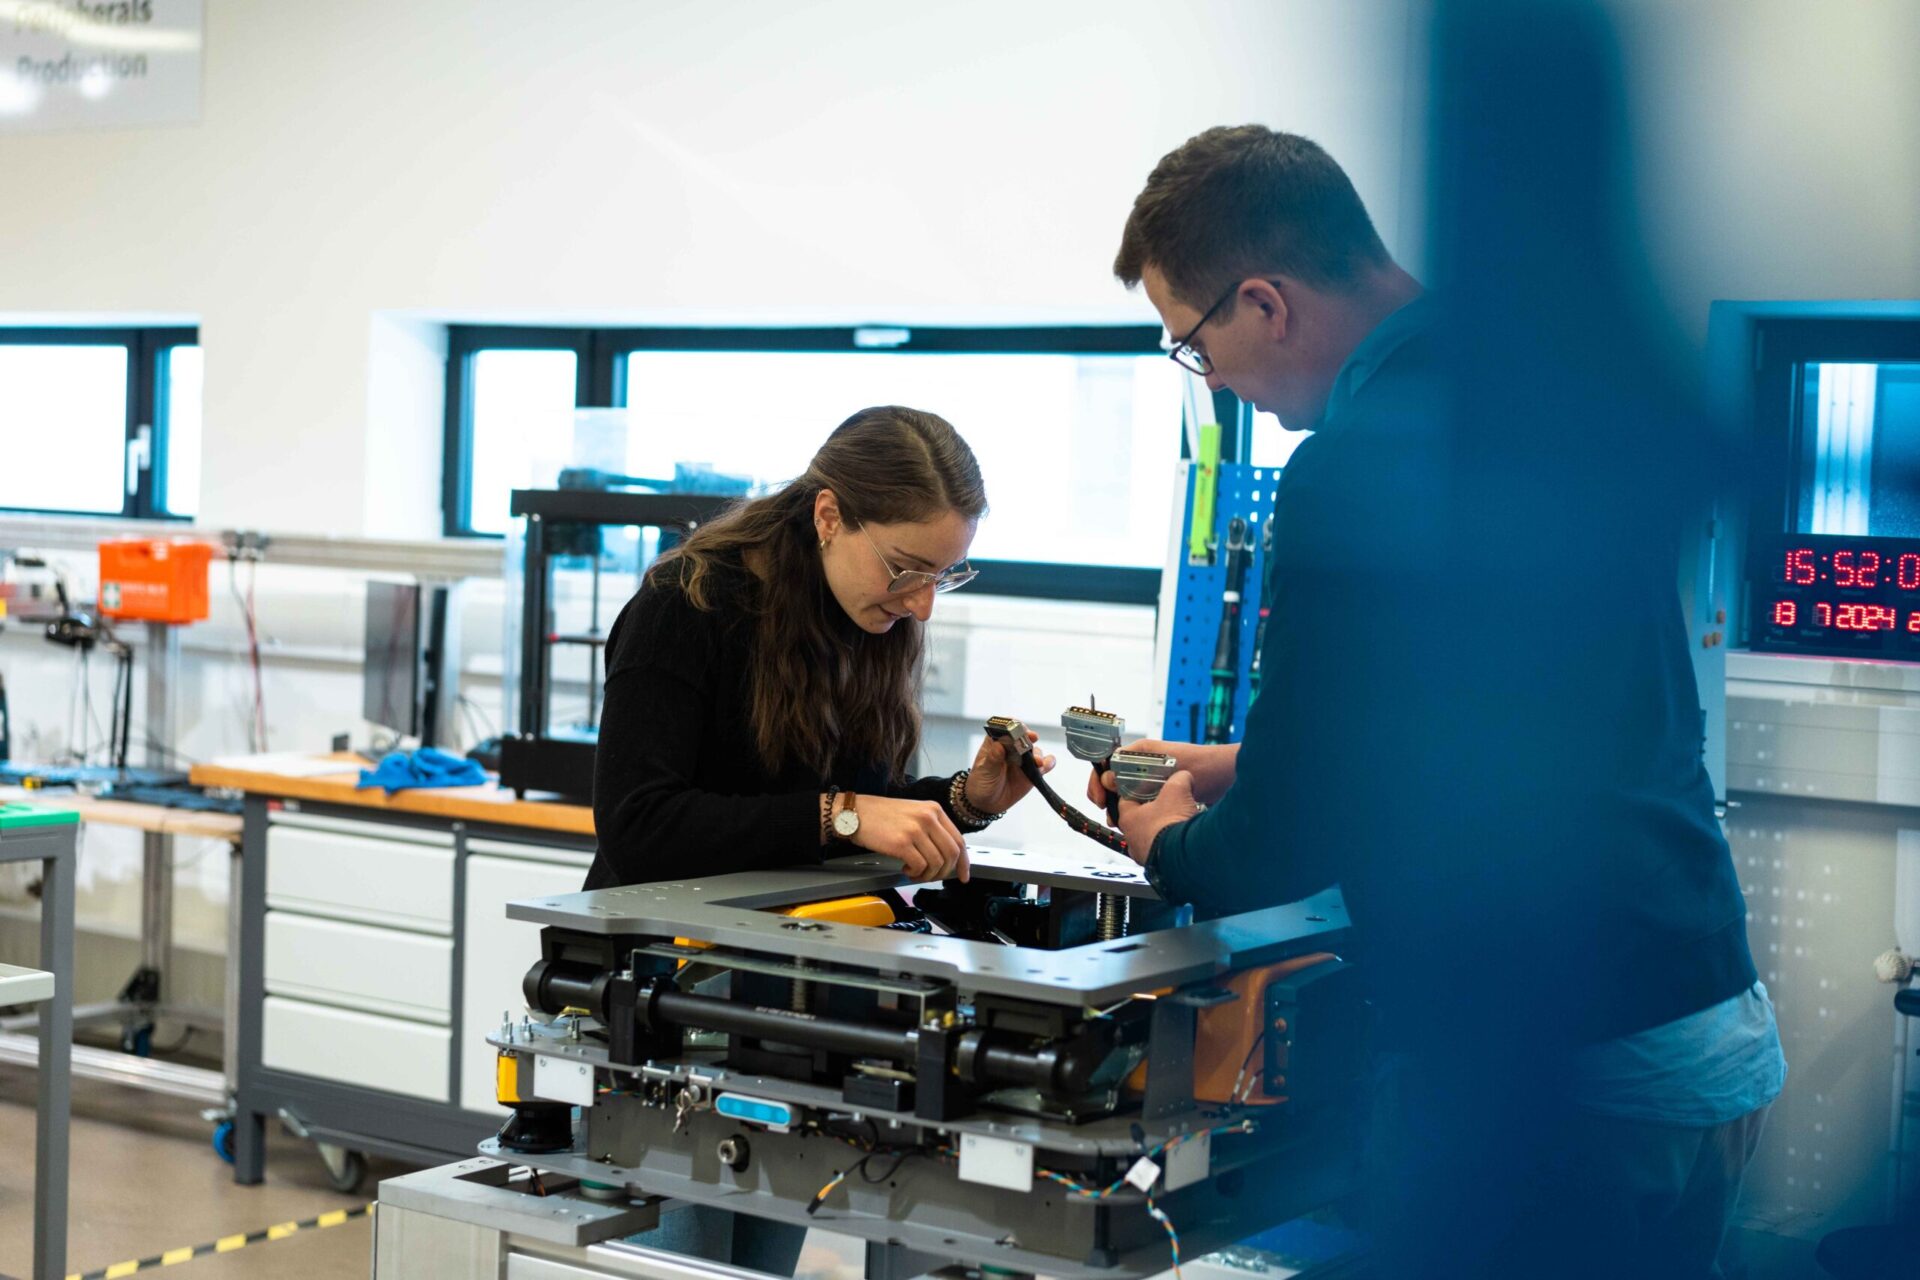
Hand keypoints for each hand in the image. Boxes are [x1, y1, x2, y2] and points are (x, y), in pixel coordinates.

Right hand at [849, 796, 969, 882]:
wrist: (854, 813)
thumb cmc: (880, 815)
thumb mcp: (913, 813)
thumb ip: (932, 829)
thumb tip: (946, 856)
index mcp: (934, 809)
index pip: (959, 840)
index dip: (964, 862)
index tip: (963, 875)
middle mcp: (928, 817)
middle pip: (951, 854)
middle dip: (944, 872)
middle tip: (932, 877)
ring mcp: (915, 829)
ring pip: (936, 863)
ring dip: (927, 875)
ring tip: (914, 873)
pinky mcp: (901, 843)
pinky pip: (919, 867)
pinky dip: (915, 874)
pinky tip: (905, 869)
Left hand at [964, 728, 1054, 815]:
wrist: (986, 803)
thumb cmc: (981, 783)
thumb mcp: (984, 771)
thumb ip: (992, 759)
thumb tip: (999, 746)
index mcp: (996, 743)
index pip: (1005, 728)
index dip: (1012, 725)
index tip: (1017, 727)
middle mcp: (1012, 749)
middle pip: (1023, 736)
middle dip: (1028, 736)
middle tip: (1031, 738)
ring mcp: (1023, 760)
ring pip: (1035, 750)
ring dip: (1038, 753)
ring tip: (1036, 761)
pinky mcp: (1032, 772)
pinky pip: (1044, 764)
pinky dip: (1048, 762)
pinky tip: (1045, 765)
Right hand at [1088, 739, 1239, 810]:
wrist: (1228, 778)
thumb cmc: (1203, 768)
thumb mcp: (1166, 773)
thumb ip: (1137, 776)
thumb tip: (1108, 780)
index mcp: (1141, 751)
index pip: (1108, 762)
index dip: (1099, 780)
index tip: (1098, 797)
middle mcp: (1143, 763)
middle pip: (1112, 778)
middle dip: (1106, 795)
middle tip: (1106, 812)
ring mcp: (1151, 777)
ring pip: (1124, 792)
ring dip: (1117, 806)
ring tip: (1116, 821)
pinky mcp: (1159, 791)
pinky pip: (1137, 800)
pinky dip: (1131, 811)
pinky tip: (1130, 823)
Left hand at [1116, 770, 1203, 866]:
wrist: (1184, 856)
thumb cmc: (1171, 825)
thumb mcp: (1177, 791)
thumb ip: (1178, 779)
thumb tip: (1183, 777)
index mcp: (1128, 818)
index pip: (1126, 800)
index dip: (1138, 791)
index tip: (1148, 788)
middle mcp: (1132, 838)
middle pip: (1140, 819)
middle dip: (1154, 811)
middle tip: (1168, 805)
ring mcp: (1144, 854)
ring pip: (1151, 837)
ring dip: (1162, 829)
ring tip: (1178, 822)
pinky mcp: (1158, 866)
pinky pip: (1162, 852)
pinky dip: (1171, 844)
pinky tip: (1183, 838)